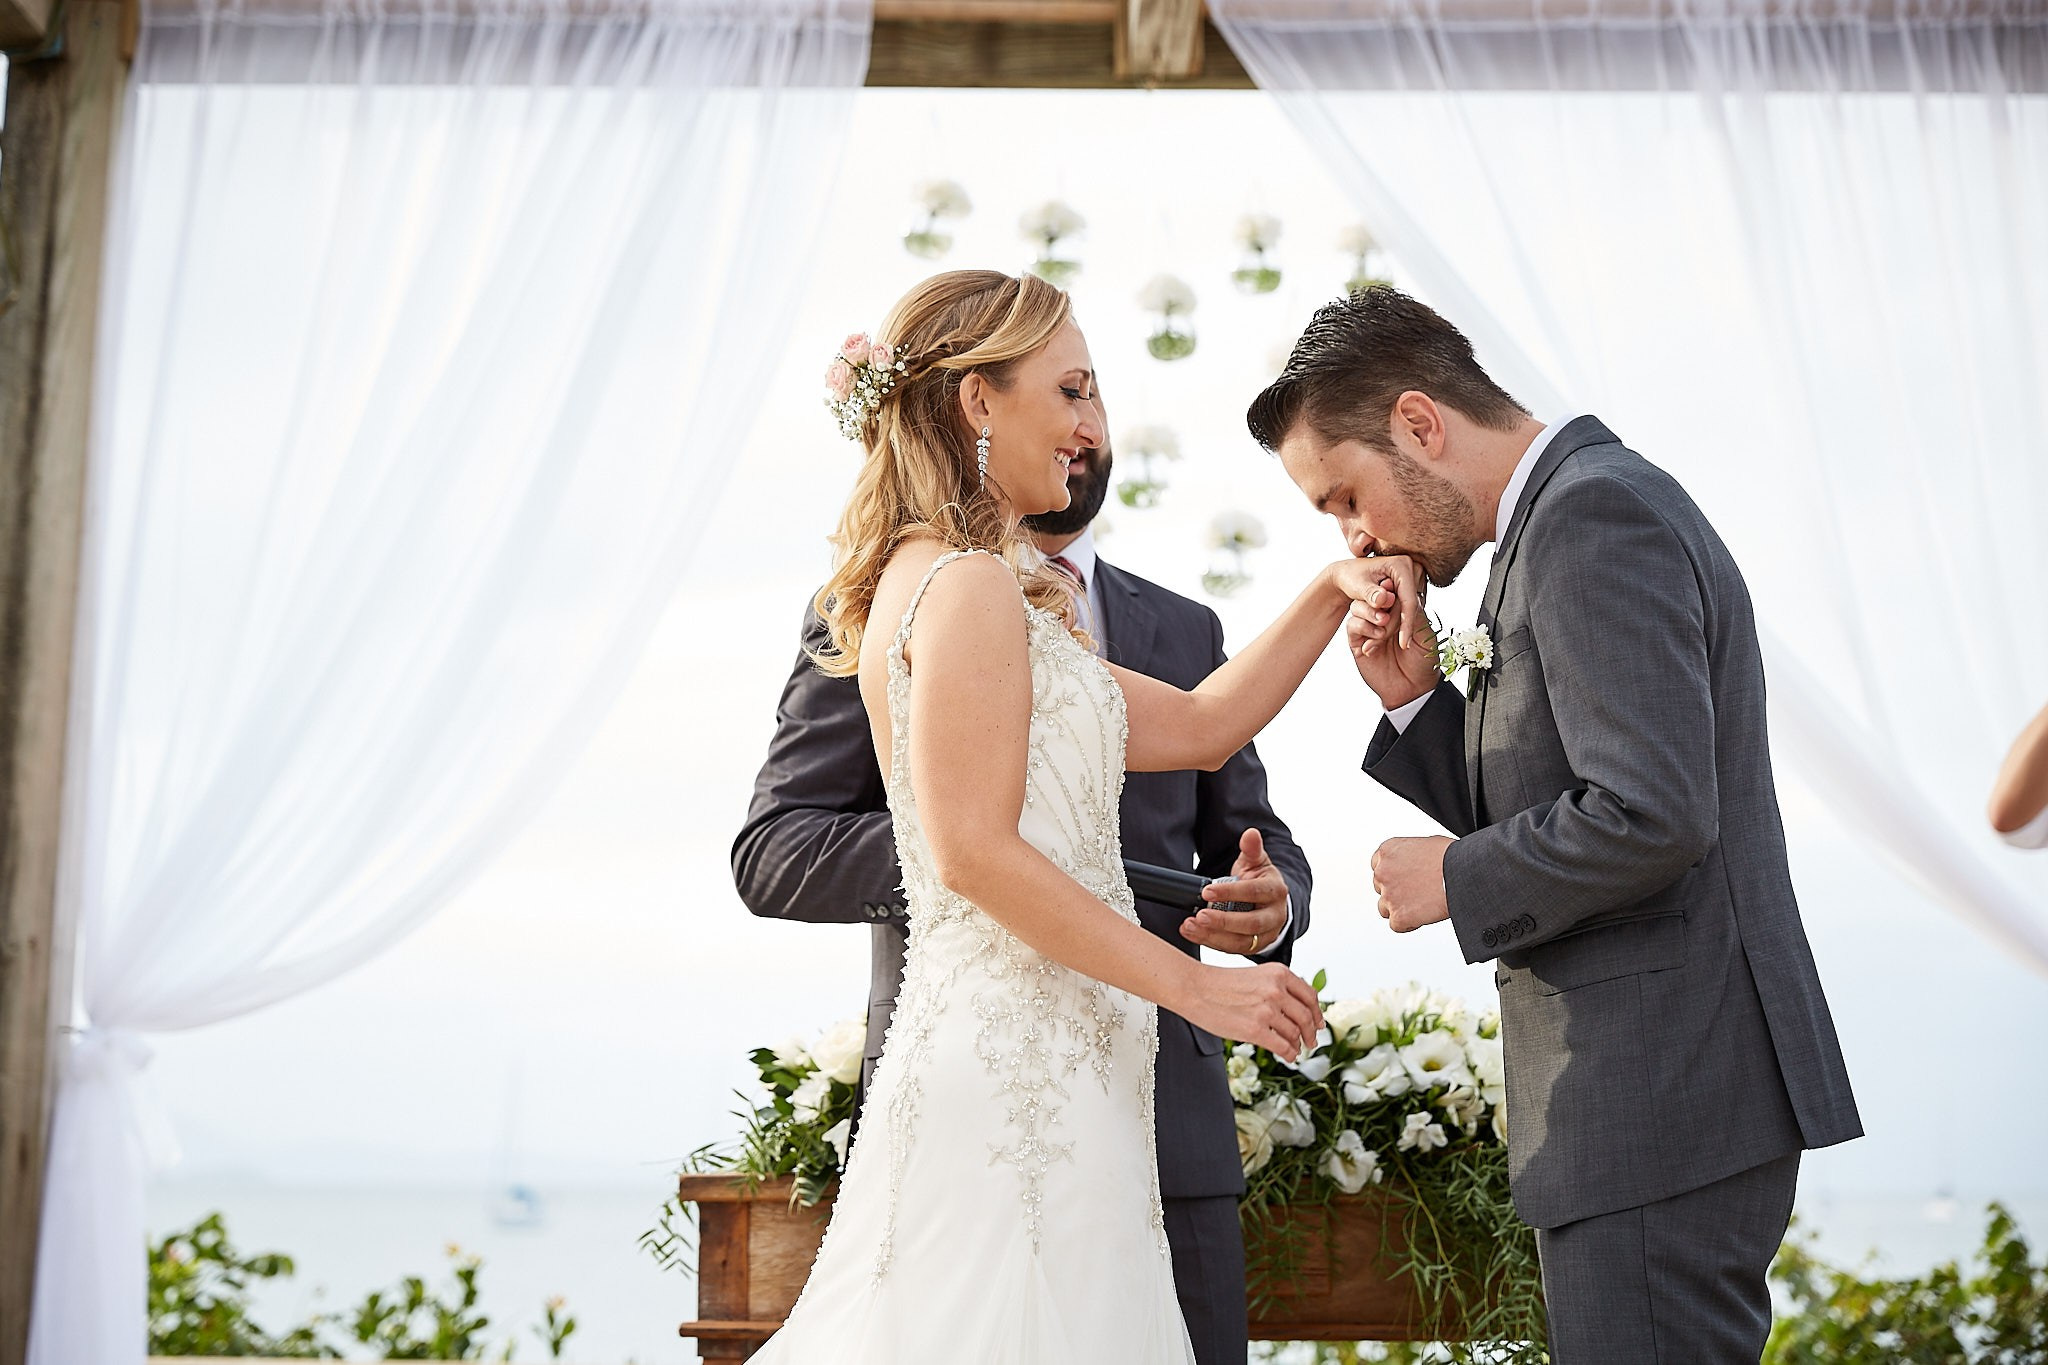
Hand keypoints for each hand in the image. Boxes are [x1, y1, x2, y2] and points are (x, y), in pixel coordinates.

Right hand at [1179, 961, 1324, 1063]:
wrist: (1194, 988)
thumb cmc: (1220, 984)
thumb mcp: (1255, 976)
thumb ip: (1277, 988)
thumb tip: (1296, 1012)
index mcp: (1279, 974)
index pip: (1310, 996)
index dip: (1317, 1013)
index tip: (1318, 1023)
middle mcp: (1276, 990)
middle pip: (1306, 1017)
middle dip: (1311, 1033)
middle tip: (1311, 1042)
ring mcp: (1267, 1010)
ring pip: (1295, 1033)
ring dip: (1298, 1044)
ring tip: (1295, 1049)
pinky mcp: (1256, 1030)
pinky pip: (1283, 1046)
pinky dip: (1289, 1054)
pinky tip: (1288, 1056)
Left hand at [1182, 828, 1288, 957]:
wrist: (1269, 902)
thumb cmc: (1260, 880)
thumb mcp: (1257, 861)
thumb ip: (1252, 849)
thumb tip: (1250, 834)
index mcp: (1275, 891)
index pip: (1254, 892)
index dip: (1231, 892)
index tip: (1207, 891)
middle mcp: (1275, 916)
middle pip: (1251, 923)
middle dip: (1224, 921)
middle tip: (1200, 915)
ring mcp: (1266, 934)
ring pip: (1241, 941)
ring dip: (1213, 936)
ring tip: (1191, 926)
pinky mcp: (1254, 947)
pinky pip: (1233, 949)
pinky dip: (1211, 942)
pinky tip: (1193, 933)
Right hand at [1333, 556, 1438, 708]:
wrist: (1412, 689)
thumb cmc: (1423, 662)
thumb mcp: (1425, 632)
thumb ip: (1412, 611)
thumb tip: (1399, 593)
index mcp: (1401, 610)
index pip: (1391, 589)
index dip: (1391, 587)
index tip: (1393, 586)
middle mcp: (1383, 616)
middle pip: (1372, 594)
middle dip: (1381, 600)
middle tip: (1389, 606)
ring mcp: (1369, 628)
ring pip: (1358, 606)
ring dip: (1371, 613)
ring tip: (1384, 626)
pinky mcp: (1357, 642)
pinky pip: (1353, 625)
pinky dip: (1364, 629)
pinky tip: (1375, 641)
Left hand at [1370, 836, 1452, 932]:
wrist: (1463, 874)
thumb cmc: (1452, 857)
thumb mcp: (1427, 843)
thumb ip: (1411, 853)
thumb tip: (1416, 861)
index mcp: (1388, 851)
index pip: (1378, 866)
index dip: (1393, 874)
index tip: (1404, 878)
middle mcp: (1383, 872)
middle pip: (1380, 887)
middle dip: (1396, 891)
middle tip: (1417, 892)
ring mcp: (1389, 895)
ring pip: (1384, 908)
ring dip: (1399, 908)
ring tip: (1421, 905)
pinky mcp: (1398, 915)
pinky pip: (1396, 925)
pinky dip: (1409, 924)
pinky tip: (1423, 916)